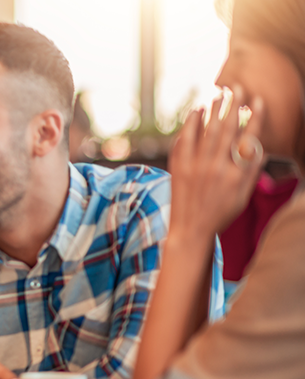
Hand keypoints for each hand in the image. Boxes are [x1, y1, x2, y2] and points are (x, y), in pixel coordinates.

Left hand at [168, 85, 265, 239]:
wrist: (191, 230)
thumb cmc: (221, 213)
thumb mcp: (244, 195)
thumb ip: (252, 170)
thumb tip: (259, 146)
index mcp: (236, 175)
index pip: (248, 139)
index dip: (255, 118)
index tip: (259, 101)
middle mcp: (216, 168)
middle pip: (227, 130)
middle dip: (234, 106)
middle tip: (238, 87)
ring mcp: (195, 167)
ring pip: (206, 131)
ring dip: (214, 110)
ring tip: (220, 93)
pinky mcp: (178, 168)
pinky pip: (184, 140)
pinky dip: (190, 124)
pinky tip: (196, 111)